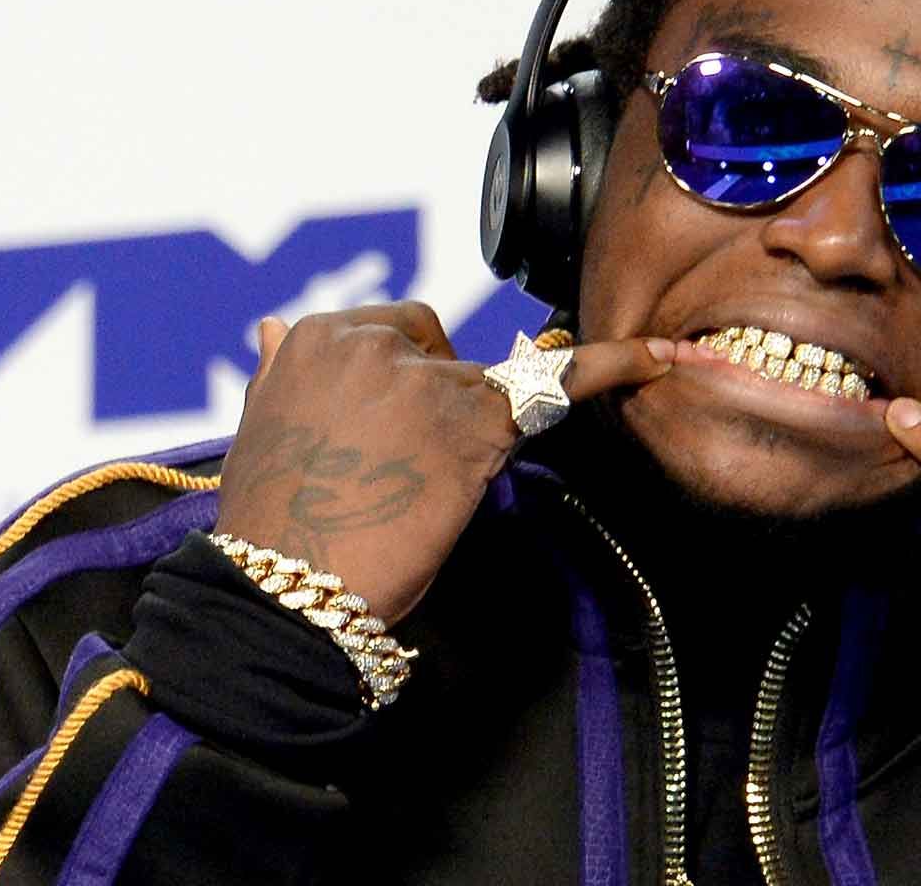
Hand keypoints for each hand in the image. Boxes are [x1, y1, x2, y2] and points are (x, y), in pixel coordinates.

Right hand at [217, 303, 674, 623]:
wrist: (285, 595)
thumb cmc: (275, 525)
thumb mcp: (259, 429)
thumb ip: (281, 369)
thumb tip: (275, 326)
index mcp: (315, 337)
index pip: (392, 331)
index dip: (406, 376)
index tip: (403, 419)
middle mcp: (370, 342)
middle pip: (439, 345)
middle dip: (438, 391)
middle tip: (413, 465)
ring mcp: (425, 379)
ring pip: (485, 380)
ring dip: (471, 425)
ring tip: (424, 491)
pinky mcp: (475, 421)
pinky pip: (557, 383)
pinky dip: (616, 366)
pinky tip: (661, 358)